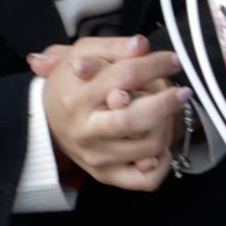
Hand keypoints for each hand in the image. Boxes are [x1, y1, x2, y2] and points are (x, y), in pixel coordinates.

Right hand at [28, 35, 185, 192]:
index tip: (172, 60)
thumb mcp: (83, 54)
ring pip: (147, 146)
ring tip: (163, 113)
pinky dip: (161, 164)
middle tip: (181, 92)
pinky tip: (160, 146)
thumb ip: (113, 48)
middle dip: (165, 103)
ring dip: (165, 126)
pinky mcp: (106, 176)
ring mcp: (96, 157)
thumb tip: (141, 45)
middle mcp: (85, 131)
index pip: (123, 77)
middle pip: (134, 119)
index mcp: (77, 97)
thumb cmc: (70, 83)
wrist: (45, 122)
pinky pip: (145, 180)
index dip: (154, 65)